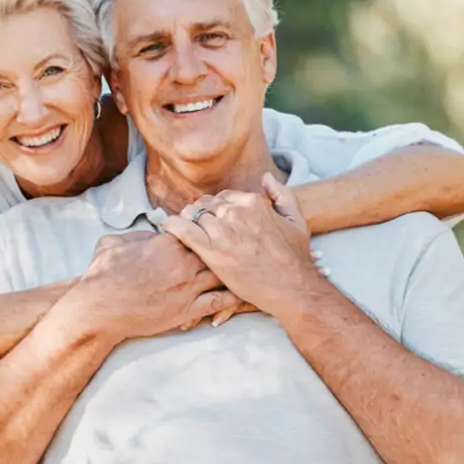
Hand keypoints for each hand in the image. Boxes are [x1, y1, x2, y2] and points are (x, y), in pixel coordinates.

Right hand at [73, 230, 241, 341]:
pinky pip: (219, 302)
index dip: (204, 228)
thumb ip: (138, 235)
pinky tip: (243, 294)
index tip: (210, 229)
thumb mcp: (115, 243)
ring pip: (223, 274)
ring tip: (250, 268)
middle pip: (216, 249)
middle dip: (226, 247)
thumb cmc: (103, 274)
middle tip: (238, 245)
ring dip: (235, 270)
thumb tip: (151, 234)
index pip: (196, 229)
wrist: (100, 308)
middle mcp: (183, 263)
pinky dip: (232, 298)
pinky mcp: (187, 310)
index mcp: (168, 243)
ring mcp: (188, 288)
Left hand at [160, 172, 320, 316]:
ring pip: (193, 215)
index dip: (216, 207)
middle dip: (200, 213)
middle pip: (205, 204)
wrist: (291, 286)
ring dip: (186, 220)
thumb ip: (281, 194)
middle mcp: (236, 213)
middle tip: (196, 224)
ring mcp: (224, 232)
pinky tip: (167, 228)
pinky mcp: (213, 252)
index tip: (213, 218)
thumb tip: (265, 177)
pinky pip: (184, 231)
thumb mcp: (296, 219)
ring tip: (182, 228)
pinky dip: (173, 227)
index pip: (222, 197)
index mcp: (253, 203)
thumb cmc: (296, 256)